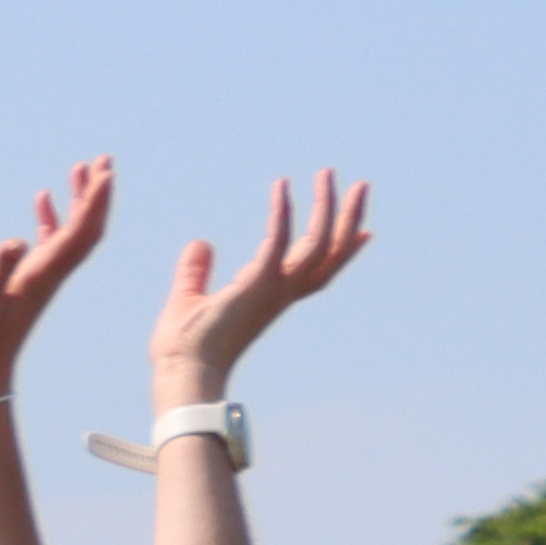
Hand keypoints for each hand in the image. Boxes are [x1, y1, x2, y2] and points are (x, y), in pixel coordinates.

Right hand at [0, 161, 113, 400]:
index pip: (79, 232)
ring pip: (73, 232)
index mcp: (43, 274)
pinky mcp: (28, 280)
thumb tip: (15, 241)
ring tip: (82, 168)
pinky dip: (54, 217)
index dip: (94, 202)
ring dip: (82, 201)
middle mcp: (50, 272)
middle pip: (87, 228)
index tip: (105, 173)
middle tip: (105, 160)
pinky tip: (43, 199)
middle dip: (99, 194)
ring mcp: (41, 276)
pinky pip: (50, 242)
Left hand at [151, 171, 372, 400]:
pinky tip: (281, 186)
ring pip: (318, 243)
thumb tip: (200, 243)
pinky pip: (278, 240)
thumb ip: (197, 270)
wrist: (182, 371)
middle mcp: (282, 292)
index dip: (342, 249)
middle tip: (361, 184)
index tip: (363, 229)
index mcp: (273, 297)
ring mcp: (274, 288)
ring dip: (327, 206)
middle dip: (347, 217)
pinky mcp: (257, 284)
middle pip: (330, 252)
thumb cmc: (185, 345)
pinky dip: (282, 212)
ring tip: (327, 173)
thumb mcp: (190, 297)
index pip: (318, 269)